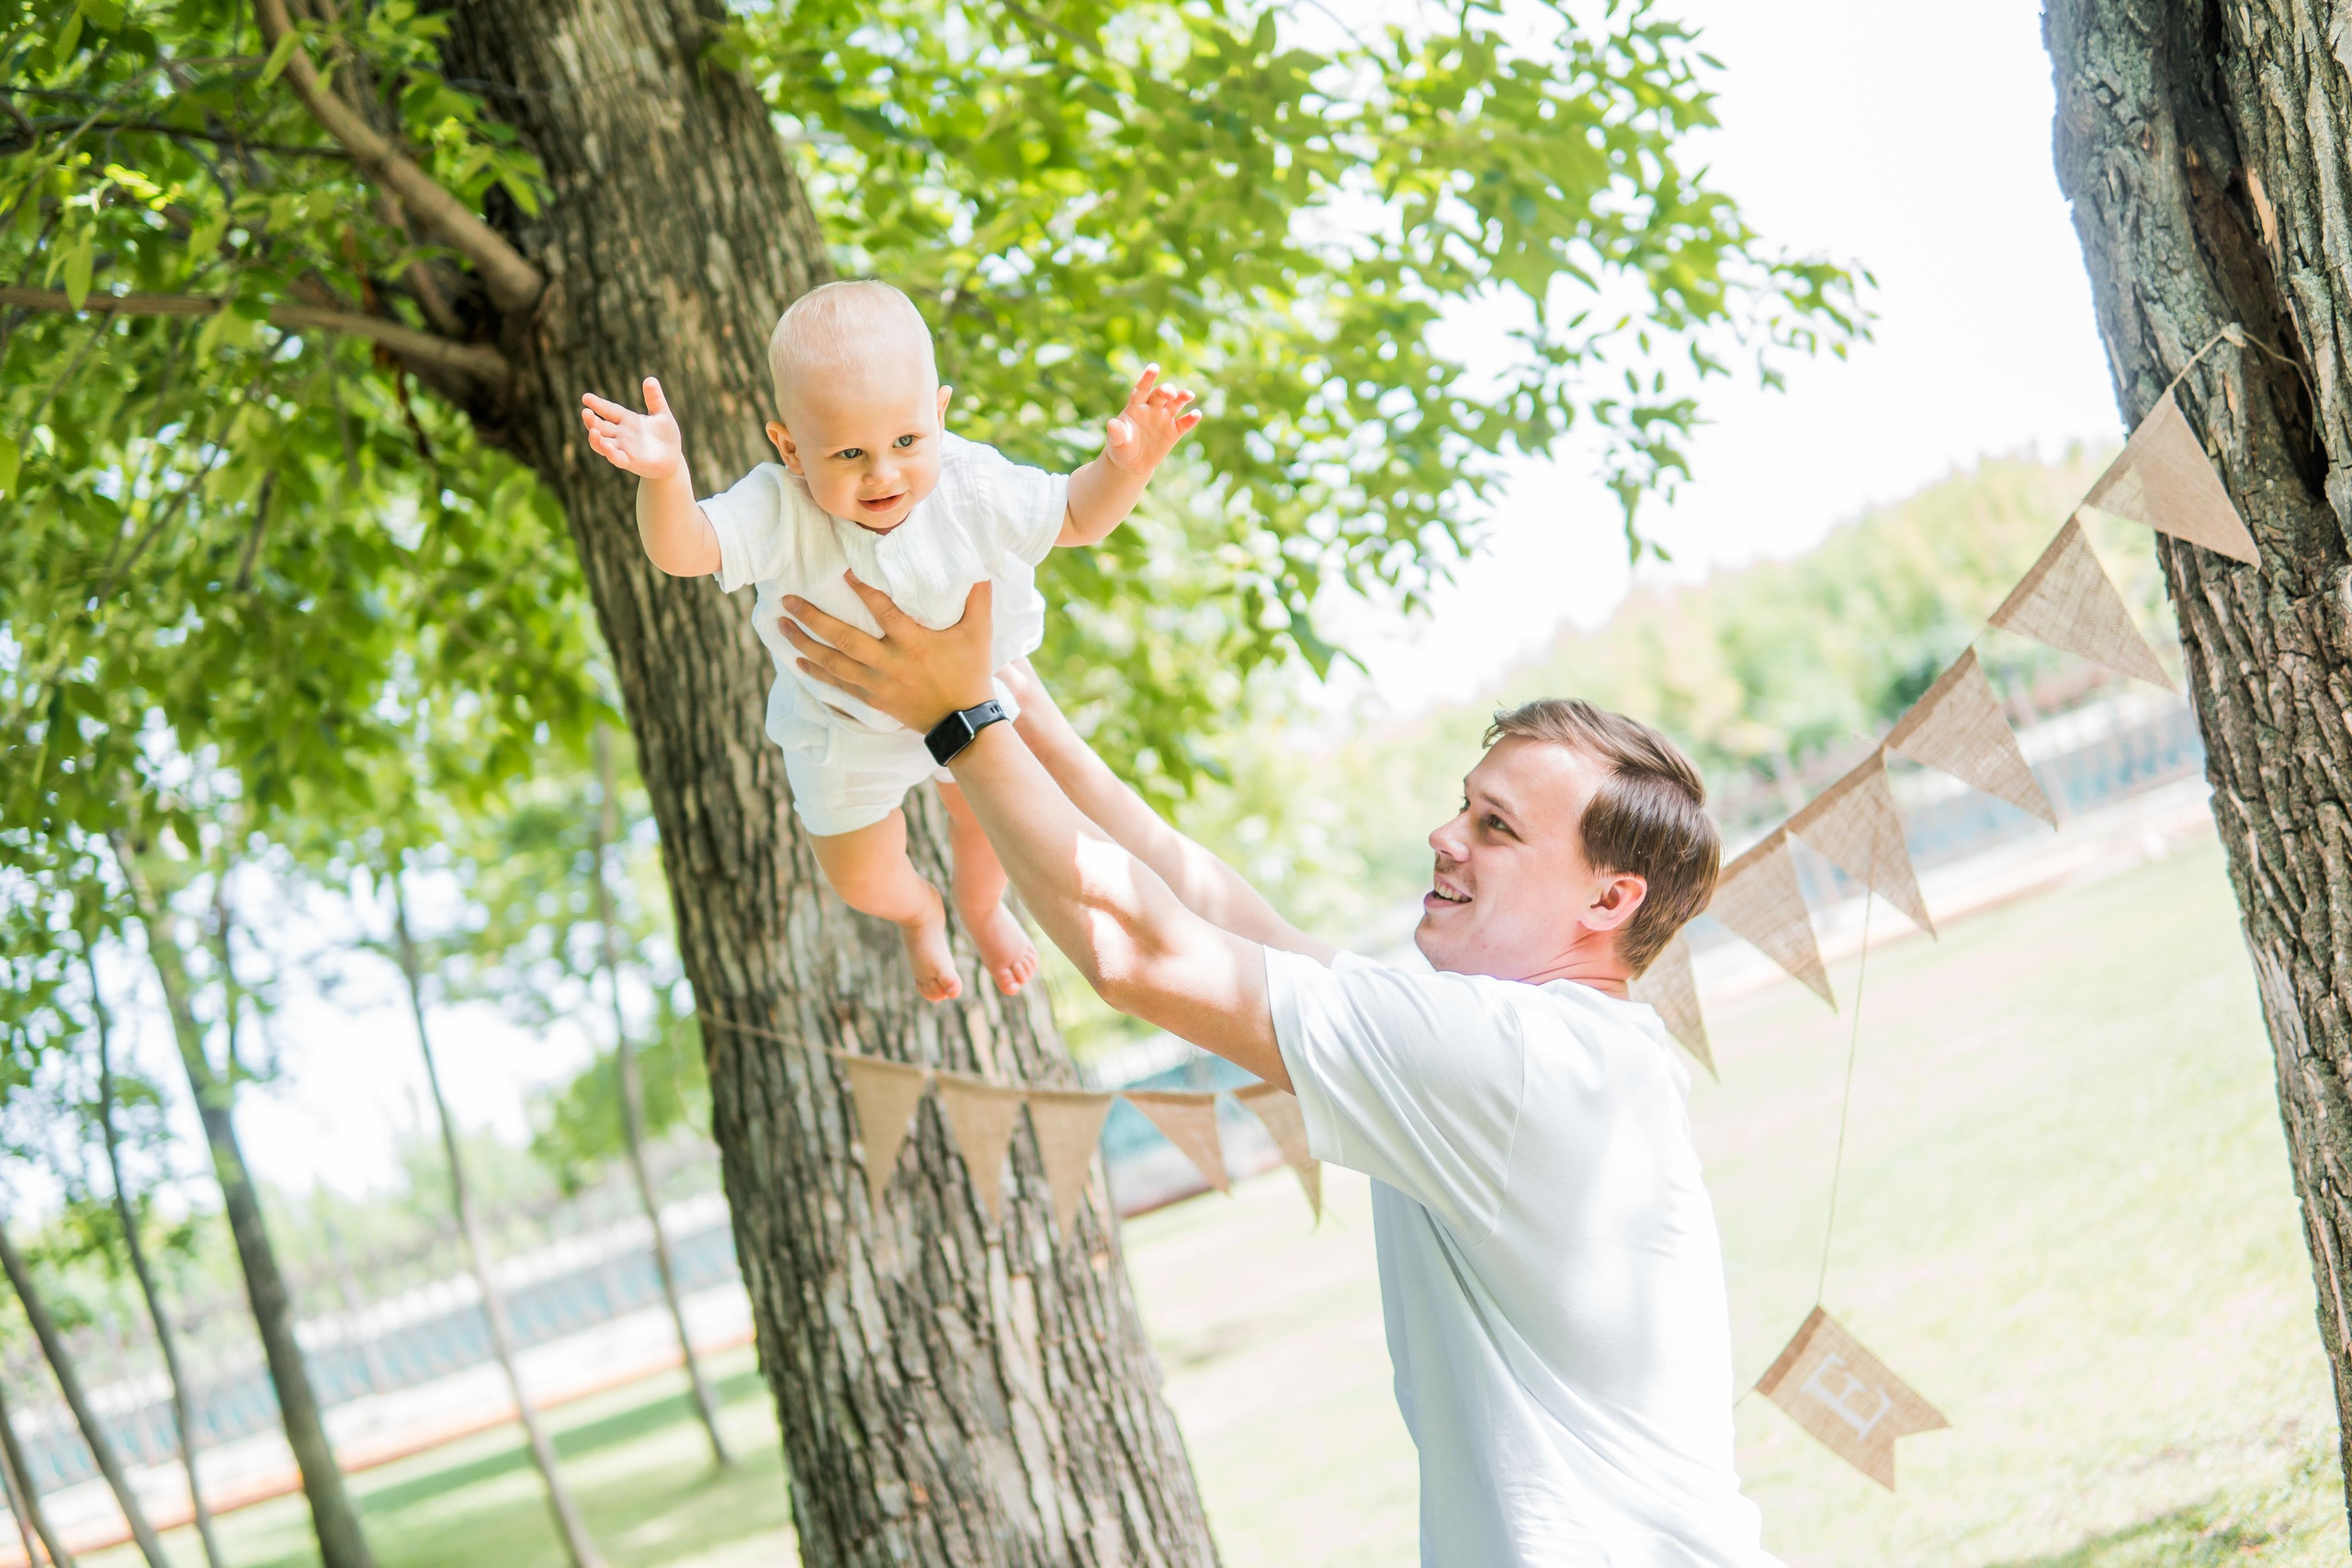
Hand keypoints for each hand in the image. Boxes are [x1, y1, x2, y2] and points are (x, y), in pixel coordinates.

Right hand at [580, 377, 683, 479]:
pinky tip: (608, 447)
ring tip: (593, 431)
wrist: (673, 459)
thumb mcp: (662, 414)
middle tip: (585, 412)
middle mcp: (621, 434)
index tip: (585, 397)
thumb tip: (650, 379)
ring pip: (602, 443)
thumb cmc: (666, 435)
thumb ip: (655, 398)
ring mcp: (624, 448)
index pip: (609, 410)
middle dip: (591, 421)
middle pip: (601, 426)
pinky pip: (617, 458)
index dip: (598, 404)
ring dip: (596, 438)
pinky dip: (611, 453)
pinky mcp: (630, 461)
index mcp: (627, 420)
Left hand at [780, 573, 997, 731]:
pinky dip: (816, 674)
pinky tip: (799, 662)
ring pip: (833, 663)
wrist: (962, 722)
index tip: (842, 572)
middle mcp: (890, 663)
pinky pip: (838, 686)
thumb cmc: (970, 672)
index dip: (862, 591)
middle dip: (812, 619)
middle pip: (843, 639)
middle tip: (788, 600)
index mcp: (915, 643)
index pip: (883, 611)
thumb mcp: (980, 632)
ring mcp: (878, 684)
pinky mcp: (872, 700)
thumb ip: (977, 597)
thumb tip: (978, 563)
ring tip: (782, 625)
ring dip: (804, 644)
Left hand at [1104, 364, 1202, 475]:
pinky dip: (1191, 419)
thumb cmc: (1121, 448)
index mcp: (1135, 406)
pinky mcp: (1173, 432)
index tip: (1154, 367)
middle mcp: (1151, 408)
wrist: (1132, 463)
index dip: (1147, 378)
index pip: (1141, 389)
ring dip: (1182, 398)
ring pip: (1175, 404)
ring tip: (1189, 395)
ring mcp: (1164, 419)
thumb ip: (1116, 432)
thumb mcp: (1116, 442)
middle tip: (1170, 393)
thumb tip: (1111, 424)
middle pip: (1160, 395)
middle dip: (1166, 391)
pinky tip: (1197, 414)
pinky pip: (1184, 424)